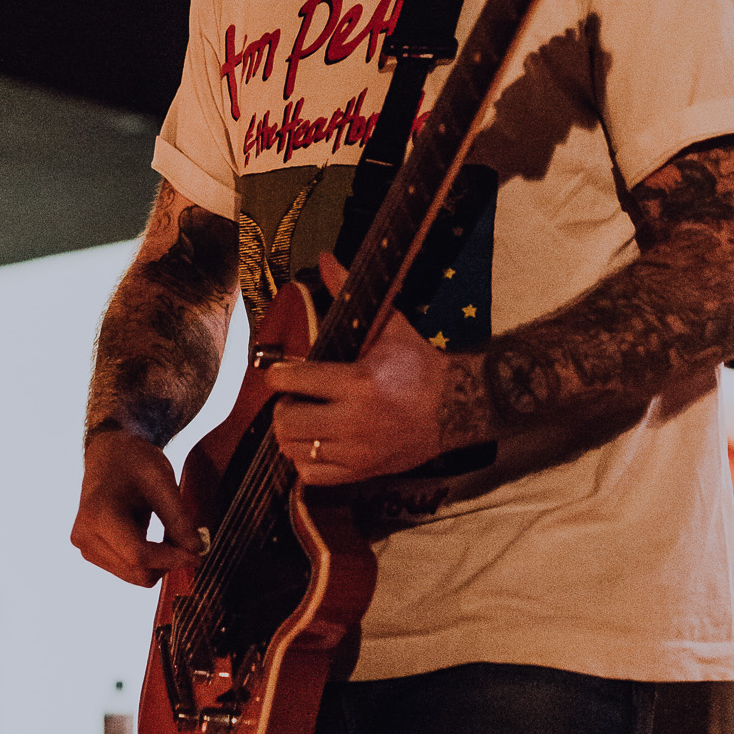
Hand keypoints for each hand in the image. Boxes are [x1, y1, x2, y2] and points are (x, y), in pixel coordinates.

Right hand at [71, 427, 206, 588]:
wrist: (108, 452)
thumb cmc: (132, 459)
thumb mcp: (161, 480)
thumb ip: (178, 518)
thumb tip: (196, 550)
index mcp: (98, 514)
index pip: (138, 555)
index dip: (172, 559)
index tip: (197, 554)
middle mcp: (85, 536)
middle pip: (136, 571)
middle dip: (167, 561)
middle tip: (187, 540)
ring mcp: (85, 547)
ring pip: (134, 575)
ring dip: (158, 562)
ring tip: (167, 532)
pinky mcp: (91, 552)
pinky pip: (128, 570)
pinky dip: (147, 560)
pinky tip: (153, 537)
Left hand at [269, 254, 484, 484]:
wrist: (455, 407)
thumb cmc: (419, 365)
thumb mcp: (389, 327)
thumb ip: (348, 293)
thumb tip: (323, 257)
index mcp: (358, 382)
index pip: (293, 381)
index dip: (278, 374)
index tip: (280, 372)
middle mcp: (354, 421)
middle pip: (286, 420)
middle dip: (283, 406)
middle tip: (294, 397)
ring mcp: (357, 451)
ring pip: (294, 450)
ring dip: (291, 433)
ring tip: (304, 418)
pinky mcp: (362, 472)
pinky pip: (311, 475)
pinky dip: (305, 460)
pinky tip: (316, 443)